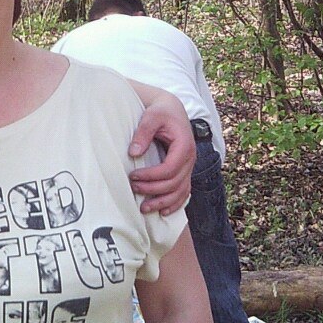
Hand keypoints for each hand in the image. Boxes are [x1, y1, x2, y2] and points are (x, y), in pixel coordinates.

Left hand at [128, 95, 194, 213]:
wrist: (172, 110)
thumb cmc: (161, 112)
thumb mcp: (151, 116)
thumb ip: (143, 132)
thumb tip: (133, 152)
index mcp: (184, 146)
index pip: (169, 169)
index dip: (151, 176)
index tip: (132, 176)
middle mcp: (190, 159)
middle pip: (174, 183)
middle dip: (153, 189)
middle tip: (133, 187)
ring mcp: (189, 167)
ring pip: (180, 192)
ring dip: (163, 202)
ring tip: (144, 208)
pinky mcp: (185, 171)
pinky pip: (184, 192)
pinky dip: (175, 204)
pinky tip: (163, 211)